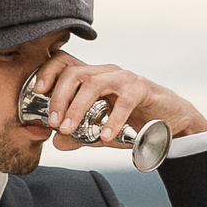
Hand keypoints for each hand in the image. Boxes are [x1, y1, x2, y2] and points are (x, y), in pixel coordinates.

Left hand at [28, 50, 206, 152]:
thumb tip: (57, 143)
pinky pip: (124, 101)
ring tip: (69, 130)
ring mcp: (124, 78)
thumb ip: (80, 136)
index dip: (48, 72)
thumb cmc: (133, 121)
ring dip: (77, 108)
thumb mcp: (101, 131)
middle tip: (53, 122)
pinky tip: (105, 137)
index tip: (37, 92)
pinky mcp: (142, 88)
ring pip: (94, 84)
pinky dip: (112, 120)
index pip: (65, 63)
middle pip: (75, 73)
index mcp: (92, 77)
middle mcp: (106, 72)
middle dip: (59, 97)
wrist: (170, 122)